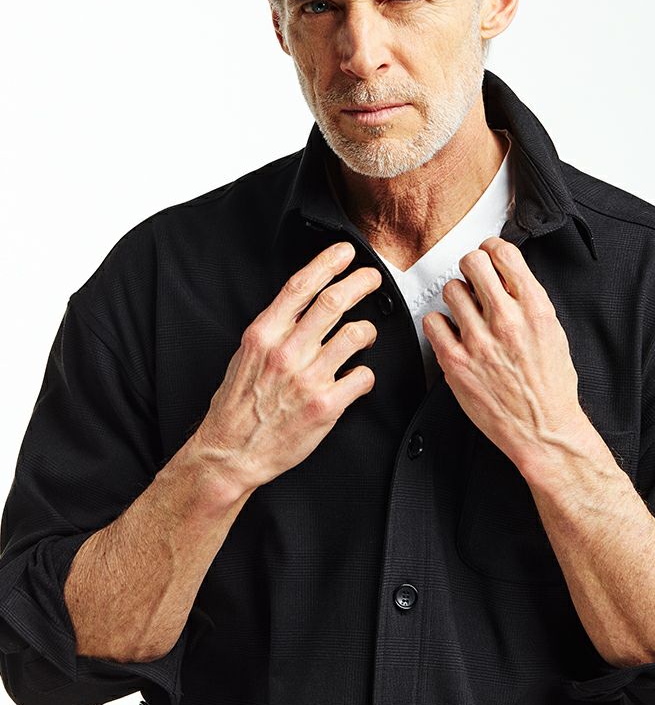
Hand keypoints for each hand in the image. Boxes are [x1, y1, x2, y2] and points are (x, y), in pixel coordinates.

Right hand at [192, 242, 380, 497]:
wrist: (232, 451)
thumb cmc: (238, 406)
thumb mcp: (245, 355)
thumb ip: (273, 328)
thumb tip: (299, 306)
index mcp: (263, 335)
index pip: (300, 287)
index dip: (327, 263)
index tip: (345, 253)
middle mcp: (286, 352)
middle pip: (333, 302)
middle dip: (360, 283)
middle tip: (372, 279)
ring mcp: (307, 378)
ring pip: (354, 335)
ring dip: (367, 330)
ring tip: (365, 334)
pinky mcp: (325, 405)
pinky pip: (362, 377)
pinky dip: (366, 374)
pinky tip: (358, 377)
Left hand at [422, 236, 585, 470]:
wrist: (542, 429)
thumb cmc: (550, 386)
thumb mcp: (553, 332)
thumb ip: (528, 301)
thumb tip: (504, 274)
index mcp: (535, 309)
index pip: (504, 254)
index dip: (492, 250)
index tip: (489, 257)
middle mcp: (507, 321)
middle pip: (472, 262)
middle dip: (471, 267)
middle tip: (473, 280)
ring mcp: (479, 341)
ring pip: (451, 289)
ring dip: (457, 297)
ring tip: (466, 313)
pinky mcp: (456, 361)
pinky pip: (433, 321)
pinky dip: (440, 324)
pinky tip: (453, 334)